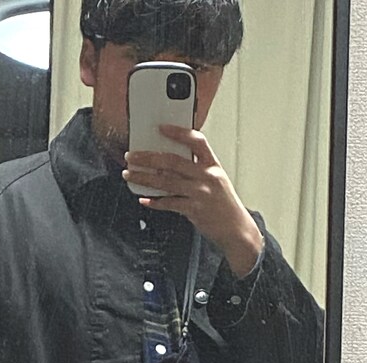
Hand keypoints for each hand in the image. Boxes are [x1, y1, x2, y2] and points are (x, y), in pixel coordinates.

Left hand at [123, 125, 264, 277]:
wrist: (237, 230)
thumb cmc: (224, 206)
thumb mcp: (216, 181)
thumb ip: (197, 171)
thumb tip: (168, 165)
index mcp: (213, 165)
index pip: (196, 141)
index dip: (178, 132)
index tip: (160, 128)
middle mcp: (207, 176)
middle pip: (172, 161)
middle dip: (148, 157)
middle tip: (131, 156)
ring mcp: (200, 193)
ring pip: (166, 182)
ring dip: (144, 177)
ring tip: (130, 174)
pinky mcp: (194, 210)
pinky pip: (169, 203)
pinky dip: (154, 202)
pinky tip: (144, 199)